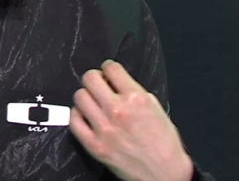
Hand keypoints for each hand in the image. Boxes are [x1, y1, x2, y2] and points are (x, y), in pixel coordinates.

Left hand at [71, 61, 194, 180]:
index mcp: (136, 99)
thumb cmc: (164, 144)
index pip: (111, 68)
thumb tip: (117, 82)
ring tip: (92, 101)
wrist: (164, 173)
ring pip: (79, 97)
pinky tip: (85, 116)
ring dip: (85, 96)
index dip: (108, 67)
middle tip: (98, 84)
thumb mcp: (156, 107)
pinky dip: (77, 115)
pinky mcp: (94, 145)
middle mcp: (118, 111)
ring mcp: (104, 128)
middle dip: (94, 78)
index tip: (108, 71)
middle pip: (90, 78)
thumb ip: (135, 92)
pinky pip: (74, 121)